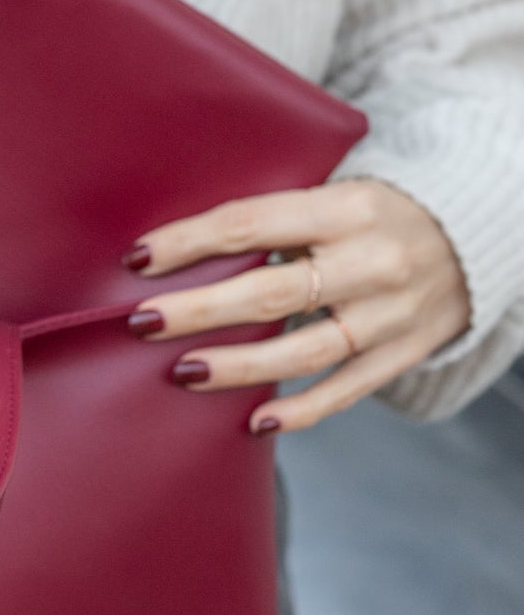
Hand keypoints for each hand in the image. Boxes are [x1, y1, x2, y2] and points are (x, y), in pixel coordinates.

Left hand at [125, 178, 470, 435]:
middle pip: (272, 292)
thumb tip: (179, 249)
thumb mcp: (336, 193)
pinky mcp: (402, 353)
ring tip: (183, 372)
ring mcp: (391, 315)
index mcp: (348, 208)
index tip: (138, 259)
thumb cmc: (378, 214)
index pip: (253, 224)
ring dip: (238, 366)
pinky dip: (301, 410)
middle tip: (143, 321)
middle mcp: (373, 262)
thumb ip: (276, 218)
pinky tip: (255, 421)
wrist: (474, 236)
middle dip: (199, 309)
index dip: (191, 242)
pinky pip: (345, 389)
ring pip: (304, 350)